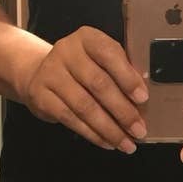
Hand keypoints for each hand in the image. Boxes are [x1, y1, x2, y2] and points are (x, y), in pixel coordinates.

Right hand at [21, 26, 147, 153]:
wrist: (39, 72)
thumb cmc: (82, 66)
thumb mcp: (100, 59)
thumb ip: (120, 71)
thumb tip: (142, 98)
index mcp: (87, 38)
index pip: (109, 53)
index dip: (127, 77)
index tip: (143, 98)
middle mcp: (67, 52)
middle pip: (98, 84)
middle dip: (122, 111)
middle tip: (139, 129)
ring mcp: (51, 74)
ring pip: (85, 106)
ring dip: (109, 129)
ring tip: (127, 143)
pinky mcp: (41, 96)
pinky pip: (71, 119)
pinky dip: (92, 134)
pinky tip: (108, 142)